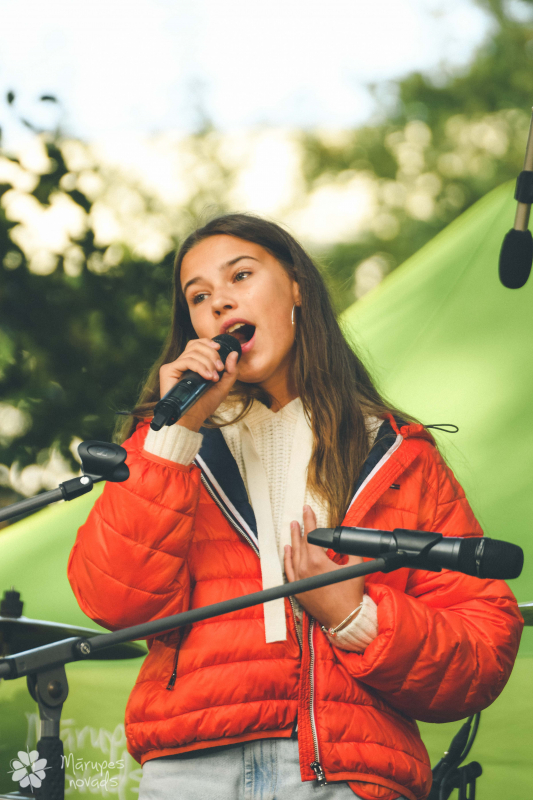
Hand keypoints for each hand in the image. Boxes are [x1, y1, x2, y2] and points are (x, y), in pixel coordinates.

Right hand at [159, 339, 239, 431]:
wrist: (192, 418)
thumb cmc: (204, 405)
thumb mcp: (223, 387)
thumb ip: (230, 371)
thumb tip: (234, 353)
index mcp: (193, 364)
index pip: (197, 344)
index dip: (209, 343)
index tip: (220, 349)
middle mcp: (182, 363)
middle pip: (196, 345)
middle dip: (212, 354)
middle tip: (219, 369)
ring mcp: (174, 366)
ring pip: (192, 352)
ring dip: (208, 363)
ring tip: (213, 377)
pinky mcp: (168, 371)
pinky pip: (186, 360)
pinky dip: (199, 366)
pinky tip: (206, 376)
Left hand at [284, 505, 364, 629]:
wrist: (345, 618)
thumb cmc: (351, 594)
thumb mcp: (355, 567)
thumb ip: (351, 551)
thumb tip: (349, 541)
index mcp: (317, 562)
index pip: (311, 535)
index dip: (309, 520)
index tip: (307, 509)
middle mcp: (304, 569)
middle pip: (300, 543)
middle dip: (300, 528)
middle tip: (299, 516)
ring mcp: (299, 580)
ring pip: (293, 555)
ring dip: (293, 540)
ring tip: (292, 527)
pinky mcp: (297, 590)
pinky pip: (289, 570)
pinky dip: (287, 558)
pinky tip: (287, 549)